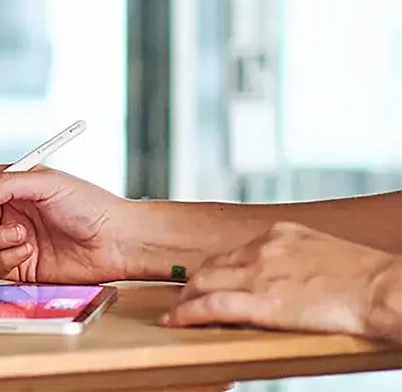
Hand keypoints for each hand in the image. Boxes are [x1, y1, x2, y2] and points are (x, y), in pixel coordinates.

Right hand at [0, 164, 142, 282]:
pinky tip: (27, 252)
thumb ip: (4, 185)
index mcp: (14, 187)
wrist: (117, 241)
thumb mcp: (46, 182)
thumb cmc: (90, 206)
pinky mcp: (20, 267)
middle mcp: (10, 213)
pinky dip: (6, 258)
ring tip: (22, 234)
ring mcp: (13, 240)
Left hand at [162, 222, 401, 337]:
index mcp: (281, 234)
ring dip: (186, 299)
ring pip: (204, 284)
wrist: (382, 290)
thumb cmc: (366, 278)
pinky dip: (187, 314)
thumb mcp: (326, 253)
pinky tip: (176, 321)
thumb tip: (290, 275)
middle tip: (186, 297)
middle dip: (196, 283)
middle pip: (213, 265)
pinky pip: (210, 307)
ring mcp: (258, 274)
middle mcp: (263, 248)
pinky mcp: (258, 301)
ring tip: (177, 312)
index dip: (219, 268)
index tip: (212, 279)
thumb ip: (298, 259)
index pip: (236, 251)